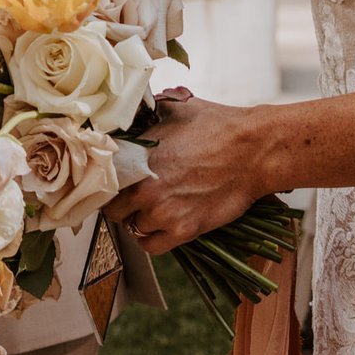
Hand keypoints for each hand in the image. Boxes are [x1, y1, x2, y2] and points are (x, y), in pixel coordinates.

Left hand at [104, 94, 265, 253]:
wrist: (253, 150)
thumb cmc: (218, 126)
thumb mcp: (174, 108)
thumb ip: (148, 115)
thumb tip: (136, 113)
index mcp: (137, 156)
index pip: (101, 177)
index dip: (105, 180)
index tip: (111, 182)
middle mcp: (144, 186)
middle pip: (111, 207)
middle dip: (120, 202)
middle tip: (131, 197)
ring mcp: (163, 211)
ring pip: (131, 227)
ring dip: (138, 219)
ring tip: (151, 209)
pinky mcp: (184, 230)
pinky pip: (150, 245)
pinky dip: (151, 239)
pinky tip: (158, 227)